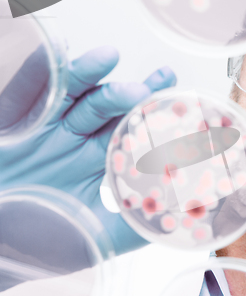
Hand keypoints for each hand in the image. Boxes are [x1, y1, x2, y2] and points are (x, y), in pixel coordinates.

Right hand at [0, 46, 176, 254]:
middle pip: (109, 108)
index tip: (178, 105)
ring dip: (89, 75)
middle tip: (156, 81)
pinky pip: (26, 91)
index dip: (154, 119)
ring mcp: (45, 128)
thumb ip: (132, 226)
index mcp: (97, 162)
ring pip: (72, 95)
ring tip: (108, 58)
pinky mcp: (13, 121)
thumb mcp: (94, 238)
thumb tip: (176, 218)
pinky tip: (58, 53)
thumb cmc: (39, 242)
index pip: (132, 134)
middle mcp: (76, 141)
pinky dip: (39, 72)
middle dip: (133, 91)